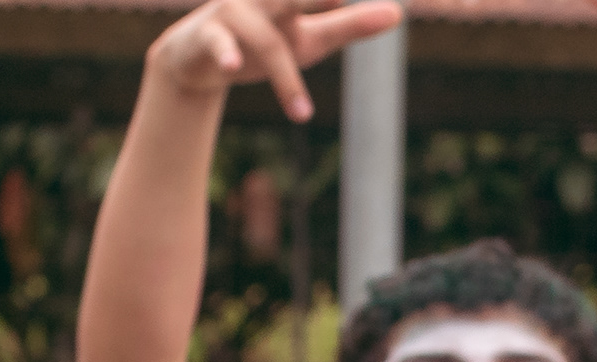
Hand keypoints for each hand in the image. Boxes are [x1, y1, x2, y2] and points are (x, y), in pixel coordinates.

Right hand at [145, 0, 403, 121]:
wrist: (199, 55)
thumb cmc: (264, 38)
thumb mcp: (312, 36)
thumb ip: (351, 24)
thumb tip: (397, 13)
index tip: (362, 1)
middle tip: (341, 1)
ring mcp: (236, 13)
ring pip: (268, 42)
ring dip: (285, 80)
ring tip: (303, 115)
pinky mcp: (210, 35)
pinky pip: (220, 44)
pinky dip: (226, 53)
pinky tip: (233, 66)